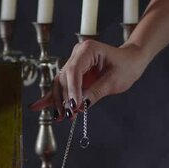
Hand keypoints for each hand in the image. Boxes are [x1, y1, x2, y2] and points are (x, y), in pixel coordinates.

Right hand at [28, 40, 148, 120]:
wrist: (130, 61)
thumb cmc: (126, 66)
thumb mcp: (114, 81)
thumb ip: (95, 92)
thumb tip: (80, 106)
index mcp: (88, 50)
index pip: (74, 71)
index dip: (72, 91)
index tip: (74, 107)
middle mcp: (77, 54)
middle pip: (64, 78)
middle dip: (64, 98)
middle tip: (68, 116)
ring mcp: (73, 63)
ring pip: (60, 83)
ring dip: (58, 101)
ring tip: (59, 117)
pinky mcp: (73, 72)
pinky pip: (61, 86)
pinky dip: (52, 97)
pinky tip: (38, 106)